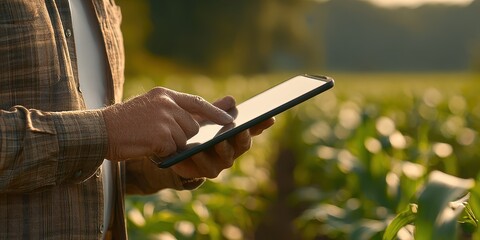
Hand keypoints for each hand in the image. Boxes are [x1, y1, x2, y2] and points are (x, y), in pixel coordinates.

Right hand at [103, 87, 233, 160]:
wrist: (99, 131)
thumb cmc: (125, 123)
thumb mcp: (150, 107)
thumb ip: (173, 110)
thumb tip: (198, 123)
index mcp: (165, 95)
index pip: (197, 102)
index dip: (215, 112)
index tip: (228, 120)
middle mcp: (167, 104)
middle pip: (193, 126)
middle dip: (182, 136)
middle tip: (160, 136)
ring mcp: (164, 119)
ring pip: (184, 139)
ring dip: (171, 145)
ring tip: (151, 140)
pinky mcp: (160, 136)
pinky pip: (173, 150)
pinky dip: (162, 153)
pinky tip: (148, 147)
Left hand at [169, 97, 274, 178]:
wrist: (175, 150)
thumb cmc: (195, 130)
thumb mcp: (205, 116)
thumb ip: (218, 109)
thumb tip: (231, 100)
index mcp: (235, 135)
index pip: (253, 128)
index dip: (262, 124)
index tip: (270, 117)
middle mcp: (232, 151)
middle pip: (243, 144)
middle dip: (242, 136)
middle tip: (241, 127)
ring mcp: (219, 163)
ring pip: (226, 157)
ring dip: (223, 148)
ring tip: (218, 140)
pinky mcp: (202, 172)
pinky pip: (204, 166)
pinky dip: (200, 157)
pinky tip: (195, 150)